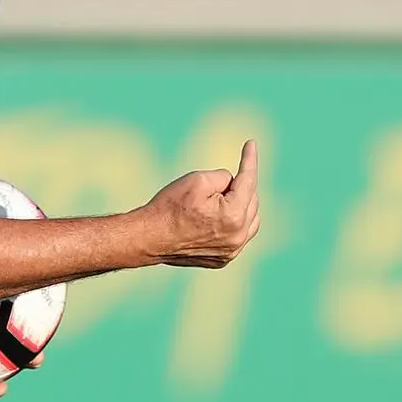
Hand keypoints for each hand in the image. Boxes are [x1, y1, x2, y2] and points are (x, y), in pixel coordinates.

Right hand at [142, 139, 260, 268]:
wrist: (149, 237)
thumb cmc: (170, 206)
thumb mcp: (197, 180)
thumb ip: (223, 177)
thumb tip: (233, 183)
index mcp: (234, 215)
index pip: (248, 181)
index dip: (249, 160)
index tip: (251, 143)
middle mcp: (238, 237)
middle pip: (251, 201)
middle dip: (238, 187)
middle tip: (212, 185)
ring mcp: (231, 251)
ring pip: (250, 220)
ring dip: (241, 205)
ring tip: (216, 200)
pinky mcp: (223, 259)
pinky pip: (238, 236)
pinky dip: (234, 223)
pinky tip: (214, 219)